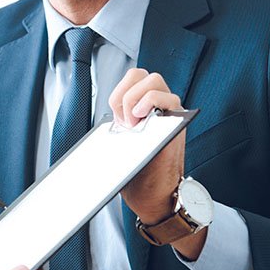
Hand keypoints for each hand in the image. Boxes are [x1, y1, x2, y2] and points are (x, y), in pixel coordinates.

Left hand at [110, 69, 207, 258]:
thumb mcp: (119, 143)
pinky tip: (141, 123)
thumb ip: (115, 126)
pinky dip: (150, 103)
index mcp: (141, 107)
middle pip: (141, 74)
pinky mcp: (178, 122)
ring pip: (154, 81)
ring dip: (136, 98)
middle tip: (124, 120)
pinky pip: (169, 98)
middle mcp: (157, 105)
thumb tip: (91, 130)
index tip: (116, 119)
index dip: (118, 93)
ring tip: (133, 124)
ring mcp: (169, 111)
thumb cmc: (136, 172)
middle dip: (125, 93)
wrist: (153, 194)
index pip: (131, 78)